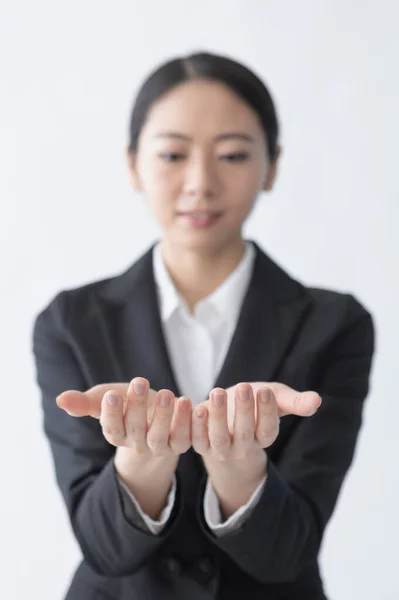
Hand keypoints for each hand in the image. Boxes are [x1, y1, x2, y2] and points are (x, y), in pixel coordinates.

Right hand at [56, 378, 191, 458]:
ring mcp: (159, 446)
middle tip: (140, 382)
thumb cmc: (128, 403)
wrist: (156, 415)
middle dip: (137, 407)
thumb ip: (85, 402)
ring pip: (160, 438)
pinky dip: (188, 422)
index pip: (111, 428)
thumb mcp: (107, 398)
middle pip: (135, 430)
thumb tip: (60, 400)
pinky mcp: (180, 444)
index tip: (111, 395)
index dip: (111, 414)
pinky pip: (185, 438)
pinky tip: (189, 402)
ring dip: (165, 416)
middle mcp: (137, 444)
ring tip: (168, 394)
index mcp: (116, 433)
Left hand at [192, 382, 320, 461]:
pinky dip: (195, 425)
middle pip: (244, 433)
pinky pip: (197, 439)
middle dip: (244, 411)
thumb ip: (295, 401)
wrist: (226, 416)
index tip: (265, 391)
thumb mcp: (275, 398)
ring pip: (219, 438)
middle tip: (244, 387)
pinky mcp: (200, 444)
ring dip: (217, 416)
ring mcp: (221, 448)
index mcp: (264, 436)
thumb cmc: (254, 404)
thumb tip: (317, 400)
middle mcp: (243, 447)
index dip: (267, 412)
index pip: (269, 429)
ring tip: (218, 391)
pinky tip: (197, 406)